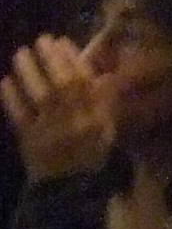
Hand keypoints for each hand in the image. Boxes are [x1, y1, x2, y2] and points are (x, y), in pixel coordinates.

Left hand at [1, 35, 116, 180]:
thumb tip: (95, 72)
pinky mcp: (30, 141)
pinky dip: (11, 98)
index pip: (88, 84)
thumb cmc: (89, 154)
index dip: (74, 60)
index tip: (62, 41)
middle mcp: (76, 122)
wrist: (70, 188)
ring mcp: (52, 131)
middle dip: (51, 60)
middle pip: (64, 86)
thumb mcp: (105, 128)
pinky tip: (5, 82)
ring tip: (21, 53)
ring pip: (41, 98)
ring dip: (30, 73)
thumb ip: (102, 102)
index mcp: (98, 118)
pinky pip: (20, 117)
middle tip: (41, 40)